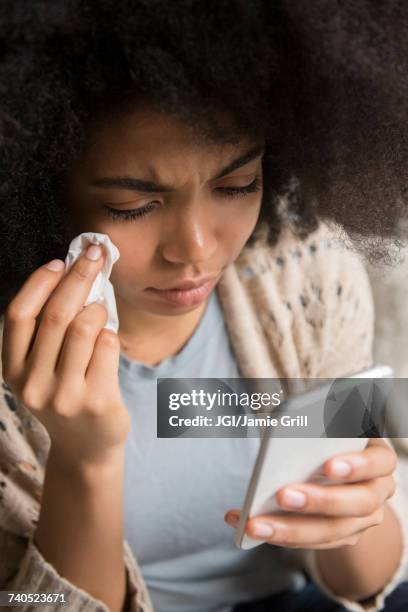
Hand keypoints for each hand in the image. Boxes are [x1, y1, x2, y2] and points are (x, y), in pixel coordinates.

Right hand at [1, 243, 129, 468]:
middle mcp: (33, 384)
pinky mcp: (95, 400)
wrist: (87, 449)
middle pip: (55, 315)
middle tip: (95, 256)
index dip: (39, 283)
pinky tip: (108, 339)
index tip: (59, 262)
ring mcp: (64, 394)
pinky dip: (111, 333)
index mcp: (13, 370)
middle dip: (78, 277)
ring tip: (100, 311)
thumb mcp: (44, 370)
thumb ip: (49, 333)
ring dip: (97, 309)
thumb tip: (72, 275)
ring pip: (83, 327)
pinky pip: (108, 346)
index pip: (18, 315)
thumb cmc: (68, 397)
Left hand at [225, 438, 396, 548]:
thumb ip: (320, 426)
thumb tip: (289, 424)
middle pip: (358, 503)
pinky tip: (250, 526)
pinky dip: (281, 536)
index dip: (357, 466)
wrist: (345, 470)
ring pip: (332, 531)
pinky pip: (313, 543)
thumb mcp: (332, 426)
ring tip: (255, 523)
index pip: (379, 462)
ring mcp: (363, 519)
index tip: (328, 465)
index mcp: (379, 458)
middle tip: (282, 495)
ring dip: (291, 529)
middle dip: (318, 501)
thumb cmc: (331, 437)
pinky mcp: (342, 536)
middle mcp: (378, 491)